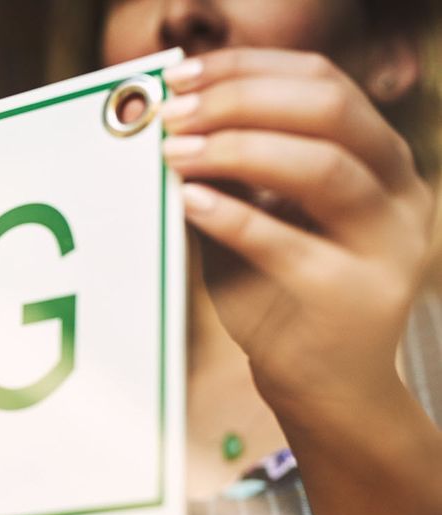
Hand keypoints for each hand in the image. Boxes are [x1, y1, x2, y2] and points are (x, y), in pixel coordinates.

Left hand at [160, 48, 434, 416]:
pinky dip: (233, 216)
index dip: (248, 68)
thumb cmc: (281, 291)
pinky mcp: (356, 297)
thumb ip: (234, 169)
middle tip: (173, 114)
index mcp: (381, 157)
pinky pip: (289, 243)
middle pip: (329, 109)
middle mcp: (399, 190)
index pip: (324, 82)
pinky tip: (188, 201)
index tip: (180, 73)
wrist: (325, 386)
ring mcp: (388, 244)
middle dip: (240, 101)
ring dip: (237, 149)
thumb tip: (177, 113)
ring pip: (323, 168)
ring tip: (175, 153)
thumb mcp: (261, 214)